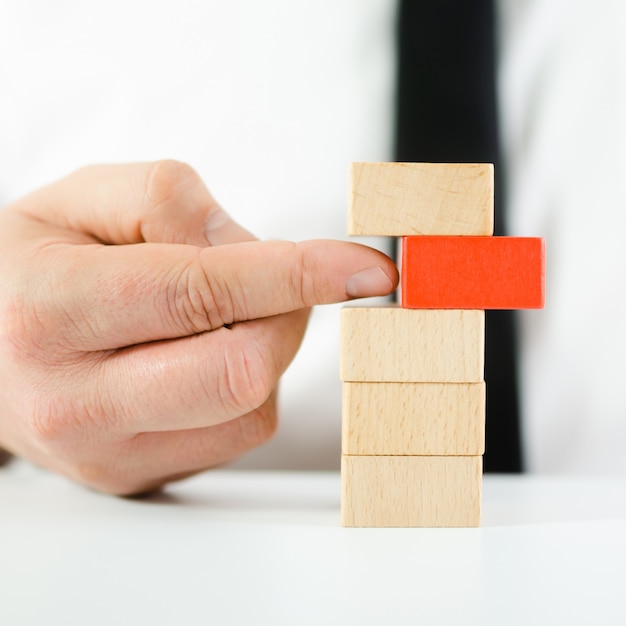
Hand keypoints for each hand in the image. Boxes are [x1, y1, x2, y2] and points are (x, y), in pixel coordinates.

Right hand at [0, 161, 396, 493]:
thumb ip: (168, 199)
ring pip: (251, 410)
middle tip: (272, 281)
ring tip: (221, 315)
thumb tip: (254, 248)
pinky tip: (206, 354)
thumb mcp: (82, 198)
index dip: (298, 275)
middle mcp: (76, 400)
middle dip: (286, 315)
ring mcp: (107, 453)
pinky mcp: (137, 475)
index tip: (365, 268)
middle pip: (240, 371)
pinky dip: (248, 386)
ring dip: (267, 349)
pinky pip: (238, 433)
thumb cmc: (33, 264)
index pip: (202, 293)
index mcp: (53, 310)